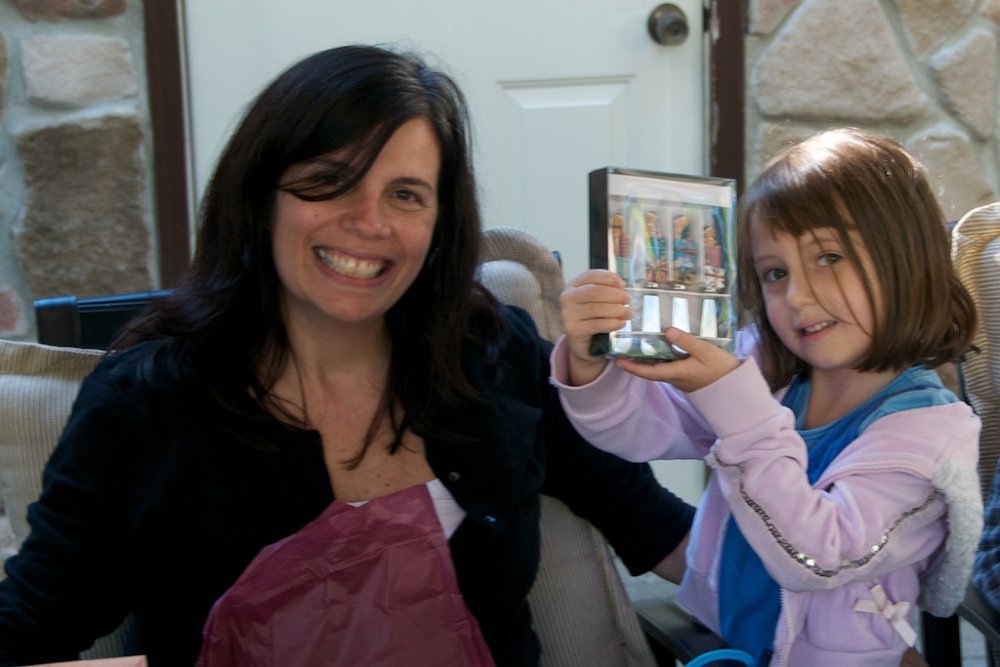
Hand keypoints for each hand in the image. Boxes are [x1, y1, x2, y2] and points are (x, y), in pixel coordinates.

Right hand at [559, 269, 628, 384]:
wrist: (582, 342)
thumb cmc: (591, 316)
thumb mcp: (595, 300)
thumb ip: (606, 290)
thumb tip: (622, 288)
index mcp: (573, 285)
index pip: (591, 276)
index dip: (609, 278)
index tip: (623, 285)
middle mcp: (568, 297)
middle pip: (594, 291)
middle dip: (615, 295)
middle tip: (628, 300)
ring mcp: (568, 314)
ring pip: (596, 308)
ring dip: (617, 310)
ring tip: (629, 313)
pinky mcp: (573, 329)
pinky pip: (597, 324)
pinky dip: (612, 323)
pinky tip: (621, 323)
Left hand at [615, 327, 739, 392]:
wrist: (736, 387)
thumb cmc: (721, 369)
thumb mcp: (705, 352)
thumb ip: (686, 341)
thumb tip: (666, 330)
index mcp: (676, 372)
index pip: (648, 372)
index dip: (632, 367)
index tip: (617, 360)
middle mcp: (675, 377)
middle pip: (649, 371)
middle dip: (634, 363)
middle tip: (621, 350)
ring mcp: (680, 377)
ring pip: (658, 369)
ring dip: (645, 360)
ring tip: (635, 346)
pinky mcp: (687, 375)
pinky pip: (668, 367)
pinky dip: (659, 358)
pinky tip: (658, 347)